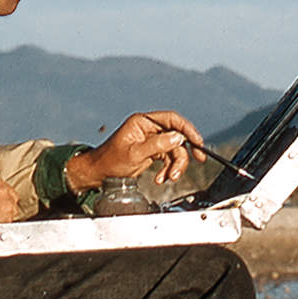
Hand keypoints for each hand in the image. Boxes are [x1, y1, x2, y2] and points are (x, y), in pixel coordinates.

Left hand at [67, 110, 206, 188]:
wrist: (99, 174)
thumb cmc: (110, 161)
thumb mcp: (135, 153)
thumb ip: (157, 145)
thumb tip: (178, 138)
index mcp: (143, 122)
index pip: (172, 120)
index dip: (187, 130)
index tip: (197, 143)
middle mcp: (149, 129)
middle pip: (176, 137)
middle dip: (183, 154)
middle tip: (194, 162)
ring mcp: (151, 140)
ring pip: (174, 150)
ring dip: (175, 165)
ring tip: (169, 178)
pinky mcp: (152, 152)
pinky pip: (168, 159)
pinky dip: (168, 170)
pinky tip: (162, 179)